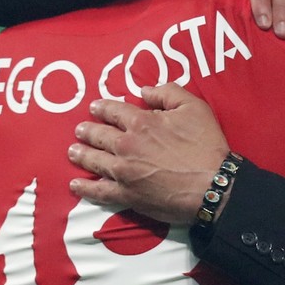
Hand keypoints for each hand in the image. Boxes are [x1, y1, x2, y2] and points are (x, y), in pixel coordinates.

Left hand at [67, 83, 229, 224]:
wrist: (212, 186)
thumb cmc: (205, 146)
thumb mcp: (194, 107)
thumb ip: (168, 92)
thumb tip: (145, 90)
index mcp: (141, 122)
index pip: (114, 110)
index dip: (102, 107)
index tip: (94, 107)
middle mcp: (126, 145)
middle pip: (99, 135)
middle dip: (87, 131)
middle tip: (79, 130)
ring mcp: (123, 171)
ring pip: (93, 161)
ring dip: (81, 154)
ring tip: (72, 151)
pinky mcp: (126, 195)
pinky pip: (99, 191)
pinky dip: (85, 188)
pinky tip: (75, 185)